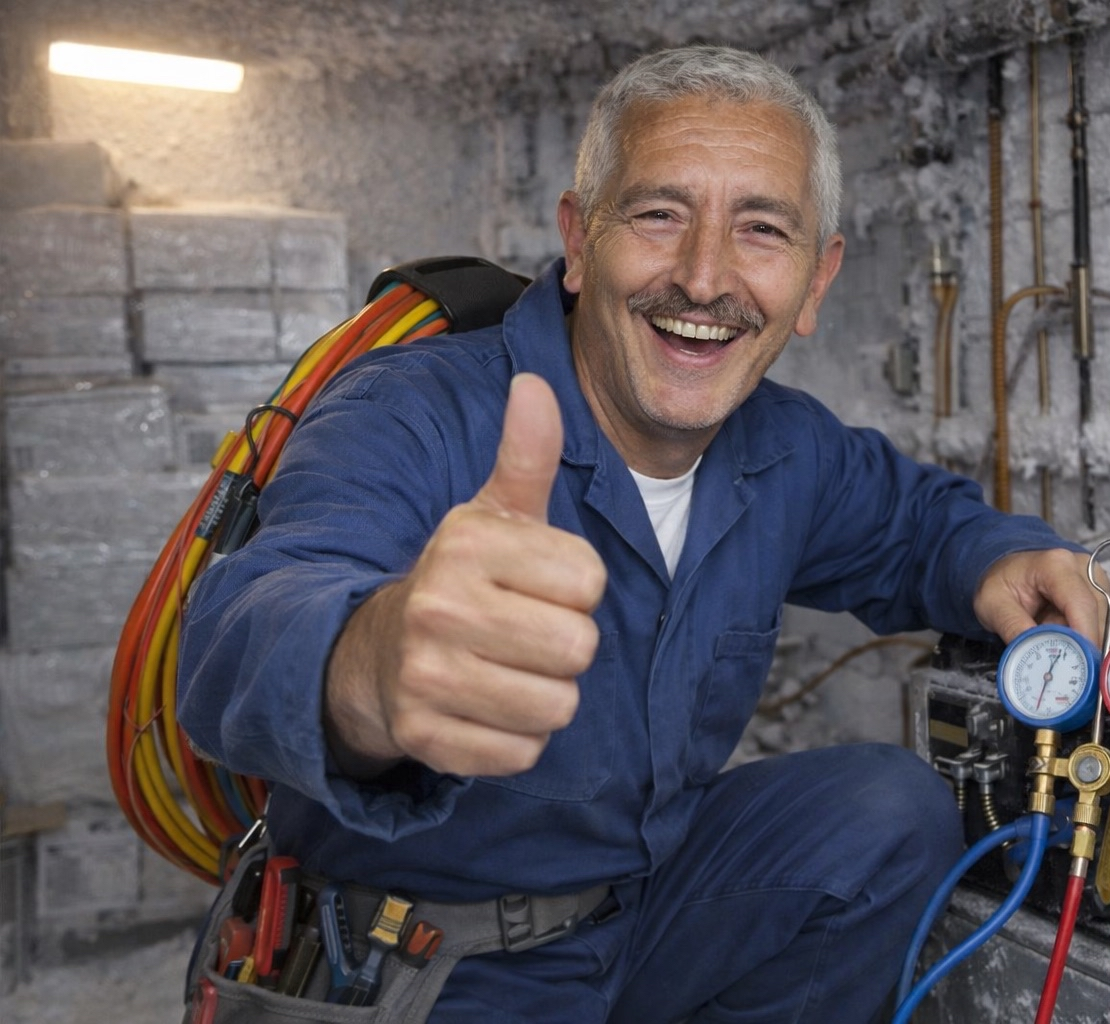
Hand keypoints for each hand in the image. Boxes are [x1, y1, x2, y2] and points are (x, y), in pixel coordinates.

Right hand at [324, 373, 606, 778]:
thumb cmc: (460, 581)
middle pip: (580, 648)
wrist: (375, 656)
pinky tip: (485, 708)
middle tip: (523, 633)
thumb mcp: (493, 515)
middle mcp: (440, 607)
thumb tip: (535, 385)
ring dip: (545, 696)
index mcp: (466, 545)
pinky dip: (516, 739)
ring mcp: (427, 678)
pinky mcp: (426, 740)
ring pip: (558, 706)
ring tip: (506, 670)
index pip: (590, 582)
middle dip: (565, 646)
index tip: (537, 585)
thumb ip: (525, 456)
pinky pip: (524, 752)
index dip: (577, 589)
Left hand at [972, 547, 1106, 646]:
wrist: (1006, 573)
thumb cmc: (1000, 584)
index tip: (1082, 665)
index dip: (1085, 637)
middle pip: (1098, 616)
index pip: (1081, 604)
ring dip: (1081, 641)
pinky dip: (1084, 637)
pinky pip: (1103, 625)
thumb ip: (1014, 628)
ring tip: (1050, 637)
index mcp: (1056, 565)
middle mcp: (1083, 568)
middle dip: (1080, 644)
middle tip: (1055, 659)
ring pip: (1104, 624)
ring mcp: (1096, 580)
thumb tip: (1039, 655)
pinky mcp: (1100, 594)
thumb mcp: (992, 606)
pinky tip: (1061, 634)